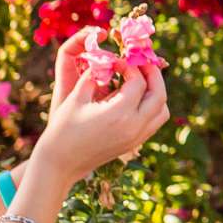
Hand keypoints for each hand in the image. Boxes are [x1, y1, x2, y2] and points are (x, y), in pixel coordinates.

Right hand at [31, 32, 170, 184]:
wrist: (61, 163)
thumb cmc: (64, 128)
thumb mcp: (76, 97)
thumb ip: (94, 75)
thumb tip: (107, 58)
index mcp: (119, 114)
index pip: (138, 82)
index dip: (130, 66)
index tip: (118, 61)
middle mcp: (133, 127)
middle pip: (159, 95)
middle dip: (153, 74)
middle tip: (140, 63)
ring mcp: (136, 138)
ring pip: (161, 110)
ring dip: (156, 91)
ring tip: (140, 79)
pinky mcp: (134, 144)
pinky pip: (155, 122)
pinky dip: (152, 106)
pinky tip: (136, 97)